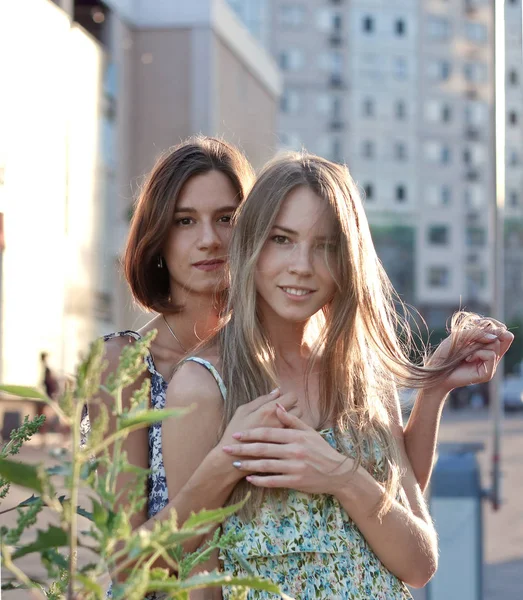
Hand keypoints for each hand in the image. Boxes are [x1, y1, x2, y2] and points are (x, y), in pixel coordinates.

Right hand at [217, 390, 301, 479]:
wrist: (231, 458)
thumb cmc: (235, 431)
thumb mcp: (243, 410)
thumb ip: (262, 399)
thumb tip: (277, 391)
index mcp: (269, 410)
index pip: (292, 397)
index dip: (288, 397)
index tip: (282, 400)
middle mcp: (280, 422)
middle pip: (299, 409)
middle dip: (293, 409)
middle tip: (282, 412)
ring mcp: (284, 436)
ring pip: (299, 423)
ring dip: (293, 422)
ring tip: (282, 423)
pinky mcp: (284, 447)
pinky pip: (296, 436)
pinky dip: (291, 434)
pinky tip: (282, 436)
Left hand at [222, 407, 351, 494]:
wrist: (338, 472)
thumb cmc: (321, 450)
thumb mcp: (309, 432)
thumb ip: (292, 420)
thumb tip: (276, 406)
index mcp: (295, 436)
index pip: (268, 433)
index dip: (251, 433)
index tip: (236, 434)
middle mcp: (294, 450)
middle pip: (263, 448)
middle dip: (243, 448)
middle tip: (227, 448)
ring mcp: (294, 466)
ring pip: (266, 465)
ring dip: (248, 464)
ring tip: (235, 463)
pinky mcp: (296, 481)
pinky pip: (274, 480)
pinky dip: (260, 480)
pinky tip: (249, 479)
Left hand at [429, 321, 513, 394]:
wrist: (436, 371)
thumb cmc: (446, 354)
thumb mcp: (459, 337)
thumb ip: (477, 333)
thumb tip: (494, 337)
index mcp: (486, 345)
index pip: (502, 330)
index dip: (493, 323)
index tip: (475, 321)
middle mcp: (491, 354)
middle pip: (502, 336)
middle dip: (483, 333)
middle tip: (469, 338)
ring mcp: (490, 365)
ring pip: (495, 344)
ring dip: (477, 344)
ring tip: (465, 351)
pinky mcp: (487, 374)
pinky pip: (490, 355)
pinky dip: (477, 353)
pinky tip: (467, 359)